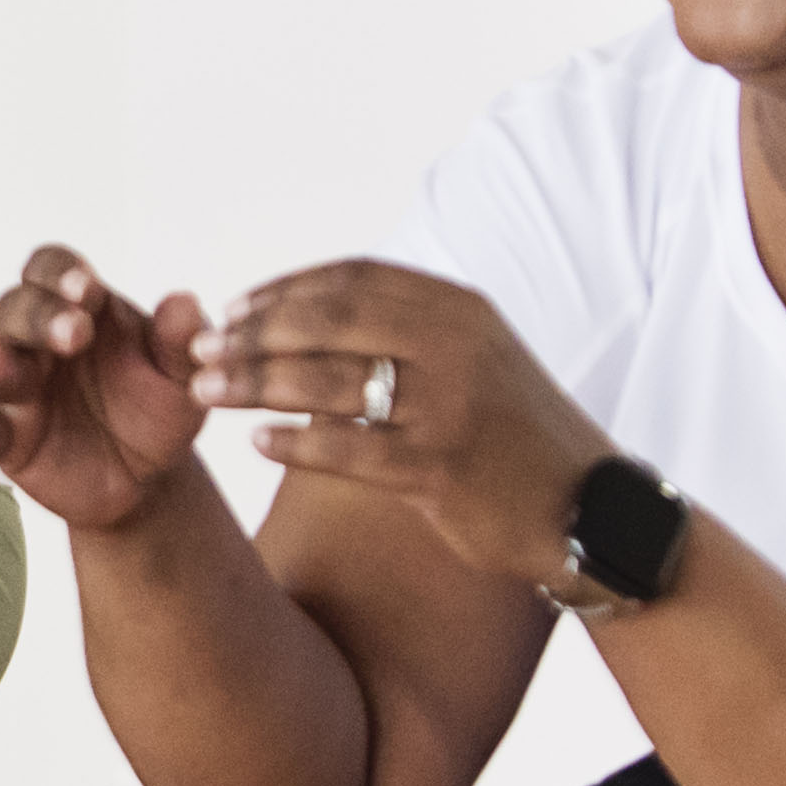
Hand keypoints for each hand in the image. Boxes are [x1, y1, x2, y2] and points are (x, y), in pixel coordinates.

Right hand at [0, 245, 212, 531]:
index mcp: (80, 308)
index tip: (88, 288)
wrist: (150, 477)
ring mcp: (17, 388)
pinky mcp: (6, 438)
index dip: (62, 274)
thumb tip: (184, 303)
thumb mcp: (181, 376)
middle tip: (74, 333)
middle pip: (15, 310)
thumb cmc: (158, 408)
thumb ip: (181, 339)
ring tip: (5, 372)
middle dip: (39, 317)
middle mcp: (37, 340)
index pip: (52, 271)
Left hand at [186, 261, 613, 584]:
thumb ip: (406, 332)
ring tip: (205, 389)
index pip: (353, 279)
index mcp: (458, 307)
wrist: (586, 506)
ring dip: (255, 383)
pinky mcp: (440, 467)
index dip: (284, 290)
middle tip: (199, 348)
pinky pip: (350, 449)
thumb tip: (310, 319)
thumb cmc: (512, 435)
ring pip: (328, 382)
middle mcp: (454, 343)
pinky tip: (258, 443)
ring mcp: (448, 404)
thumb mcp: (473, 357)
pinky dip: (297, 443)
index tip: (233, 307)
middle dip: (254, 333)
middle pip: (329, 321)